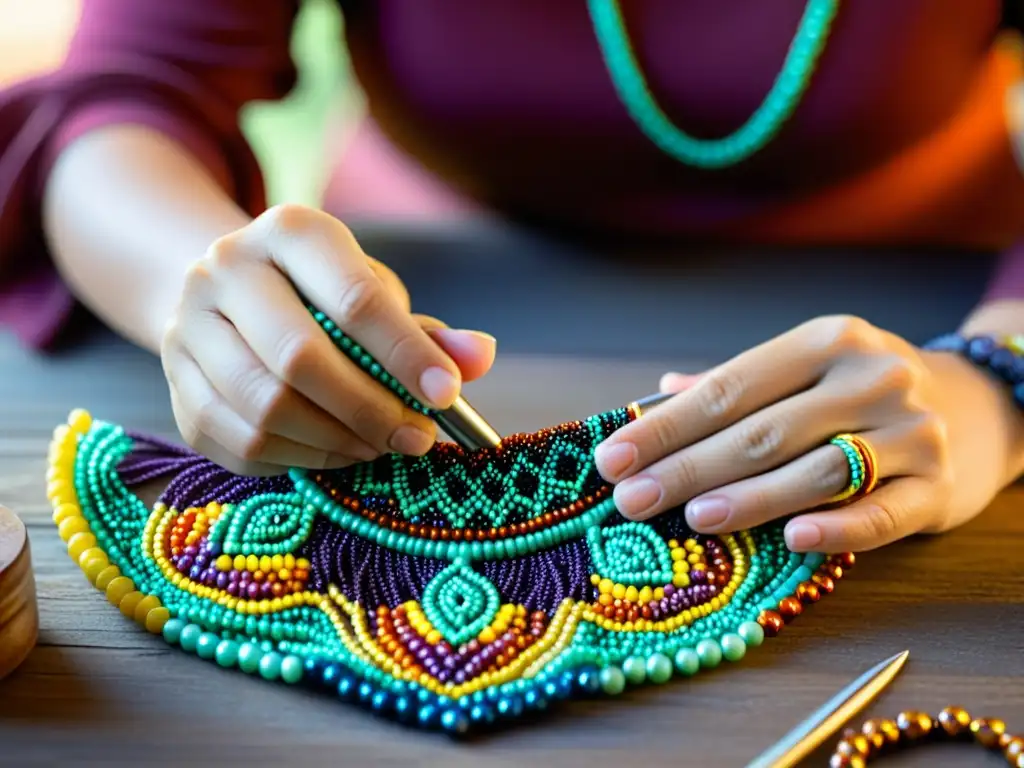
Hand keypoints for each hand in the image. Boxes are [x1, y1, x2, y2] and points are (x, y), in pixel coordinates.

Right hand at [161, 204, 495, 475]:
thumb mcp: (374, 292)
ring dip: (335, 441)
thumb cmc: (320, 295)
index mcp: (290, 232)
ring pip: (265, 407)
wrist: (226, 293)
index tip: (447, 395)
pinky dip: (298, 459)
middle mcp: (226, 269)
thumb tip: (478, 357)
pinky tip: (335, 453)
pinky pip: (240, 442)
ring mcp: (188, 327)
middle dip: (370, 409)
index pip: (352, 297)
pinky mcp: (176, 384)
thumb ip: (427, 331)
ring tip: (378, 446)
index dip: (405, 353)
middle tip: (416, 438)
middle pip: (299, 358)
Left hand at [594, 315, 1020, 551]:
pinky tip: (793, 539)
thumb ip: (733, 386)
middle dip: (687, 468)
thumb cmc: (862, 390)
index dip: (667, 427)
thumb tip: (651, 399)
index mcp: (825, 341)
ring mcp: (911, 433)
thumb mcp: (805, 369)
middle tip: (629, 500)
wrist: (981, 406)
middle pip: (762, 432)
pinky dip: (838, 526)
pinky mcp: (939, 487)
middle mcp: (870, 378)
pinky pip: (882, 513)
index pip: (729, 389)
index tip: (612, 458)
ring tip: (691, 517)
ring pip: (816, 471)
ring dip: (749, 498)